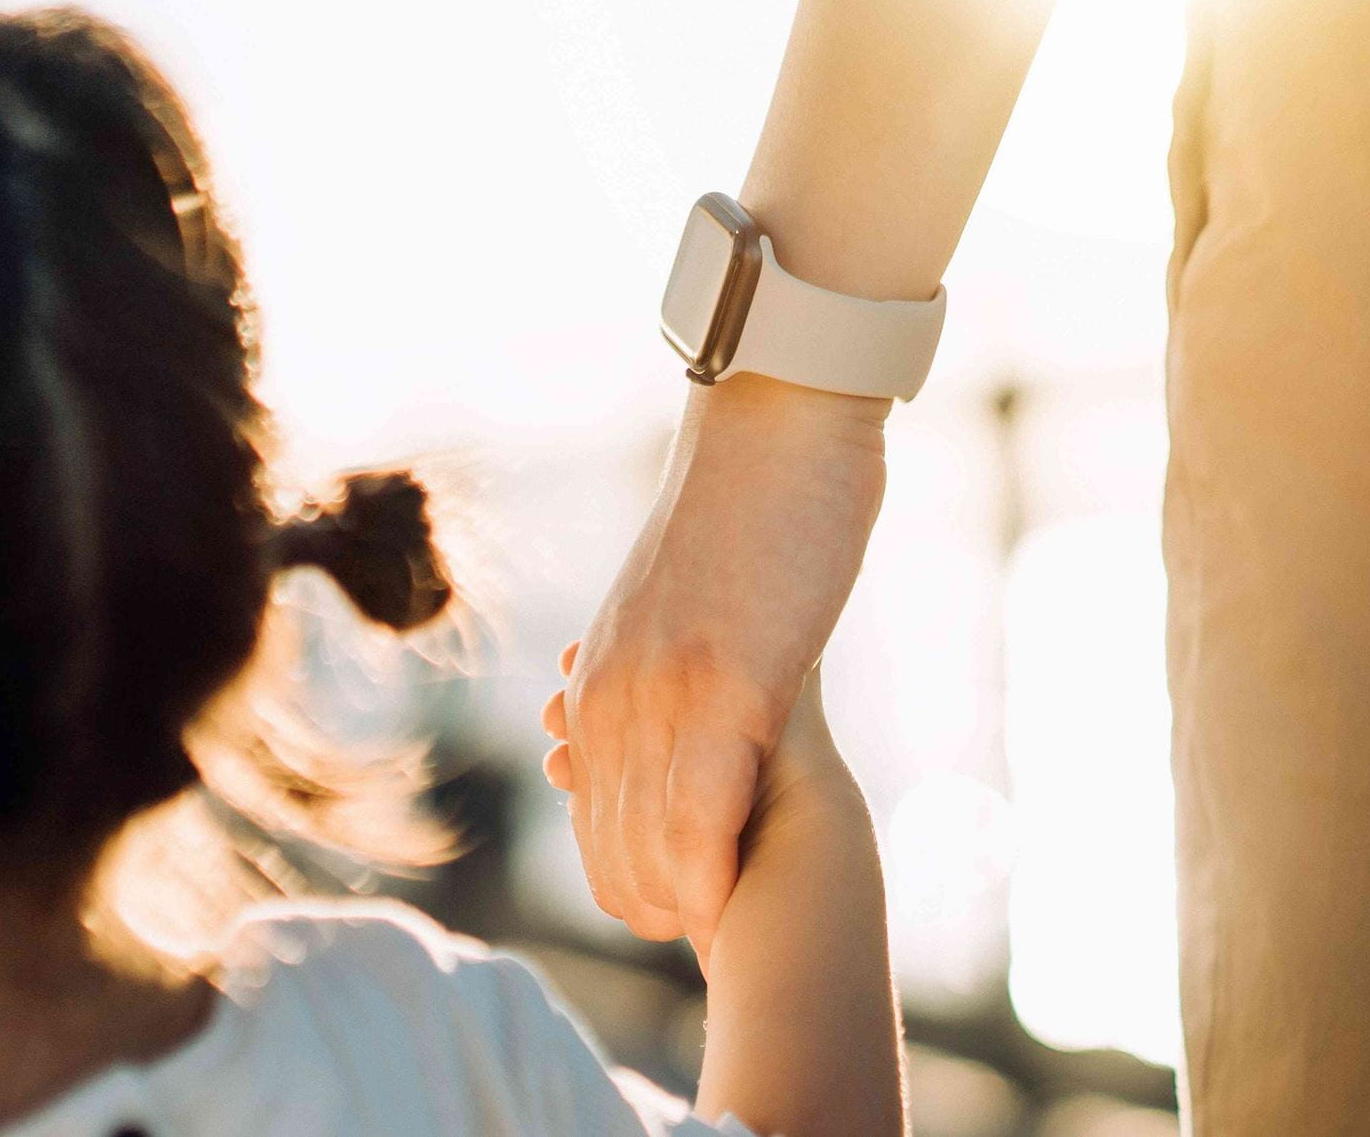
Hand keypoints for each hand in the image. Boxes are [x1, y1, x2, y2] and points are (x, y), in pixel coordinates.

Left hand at [550, 375, 886, 945]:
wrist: (775, 424)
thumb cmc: (750, 509)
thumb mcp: (681, 603)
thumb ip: (662, 665)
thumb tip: (661, 715)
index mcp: (603, 675)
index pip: (594, 816)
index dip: (629, 880)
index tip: (672, 919)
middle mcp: (615, 690)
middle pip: (611, 841)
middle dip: (651, 906)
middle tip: (699, 946)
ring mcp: (668, 690)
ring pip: (648, 838)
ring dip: (678, 904)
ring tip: (717, 939)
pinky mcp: (731, 682)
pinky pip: (702, 803)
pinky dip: (711, 866)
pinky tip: (731, 899)